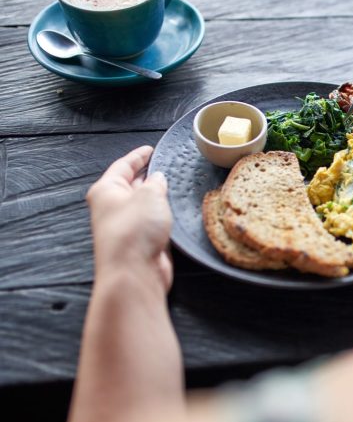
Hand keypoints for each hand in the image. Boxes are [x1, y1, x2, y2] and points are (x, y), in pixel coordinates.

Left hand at [86, 146, 172, 290]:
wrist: (134, 272)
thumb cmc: (135, 230)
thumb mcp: (149, 195)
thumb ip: (156, 183)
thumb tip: (158, 180)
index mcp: (106, 191)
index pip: (123, 166)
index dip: (138, 156)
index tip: (151, 149)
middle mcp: (113, 208)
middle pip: (131, 185)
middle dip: (149, 176)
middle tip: (168, 166)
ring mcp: (127, 226)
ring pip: (144, 205)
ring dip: (159, 198)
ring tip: (177, 186)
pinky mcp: (141, 243)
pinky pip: (153, 223)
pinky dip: (164, 216)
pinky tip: (177, 211)